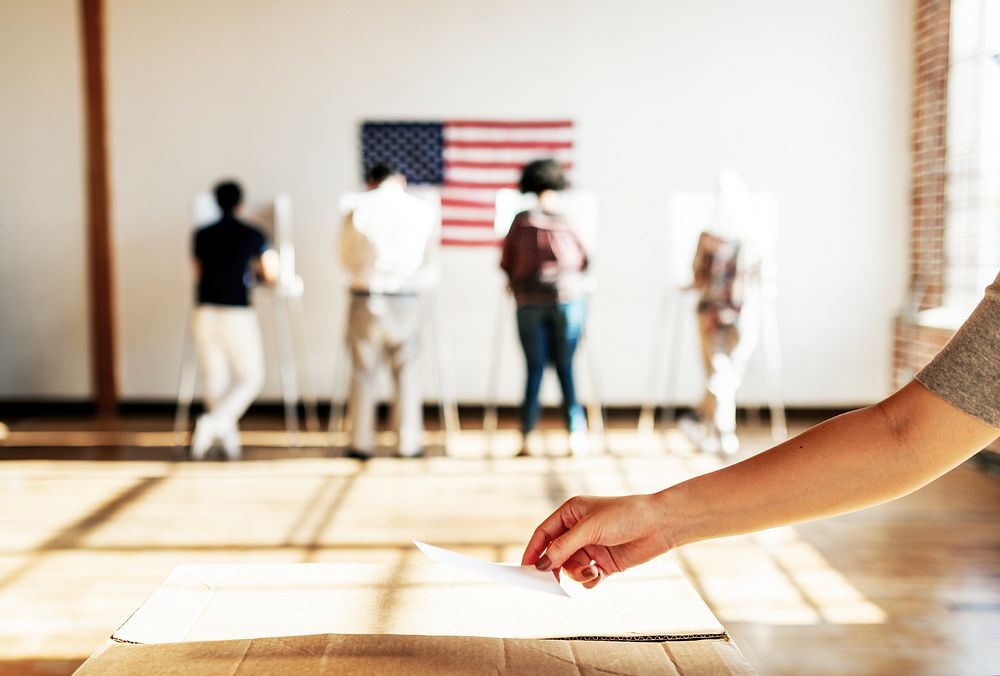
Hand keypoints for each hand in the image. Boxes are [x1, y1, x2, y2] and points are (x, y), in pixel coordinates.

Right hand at [521, 494, 672, 588]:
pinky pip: (587, 577)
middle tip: (551, 582)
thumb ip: (564, 547)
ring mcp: (591, 547)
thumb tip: (542, 564)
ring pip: (571, 568)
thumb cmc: (625, 516)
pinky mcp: (604, 562)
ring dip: (577, 573)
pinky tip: (599, 575)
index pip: (544, 534)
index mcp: (570, 514)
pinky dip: (590, 580)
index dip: (533, 551)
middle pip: (555, 554)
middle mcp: (578, 531)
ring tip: (591, 571)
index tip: (525, 569)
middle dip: (555, 567)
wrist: (659, 525)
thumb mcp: (589, 528)